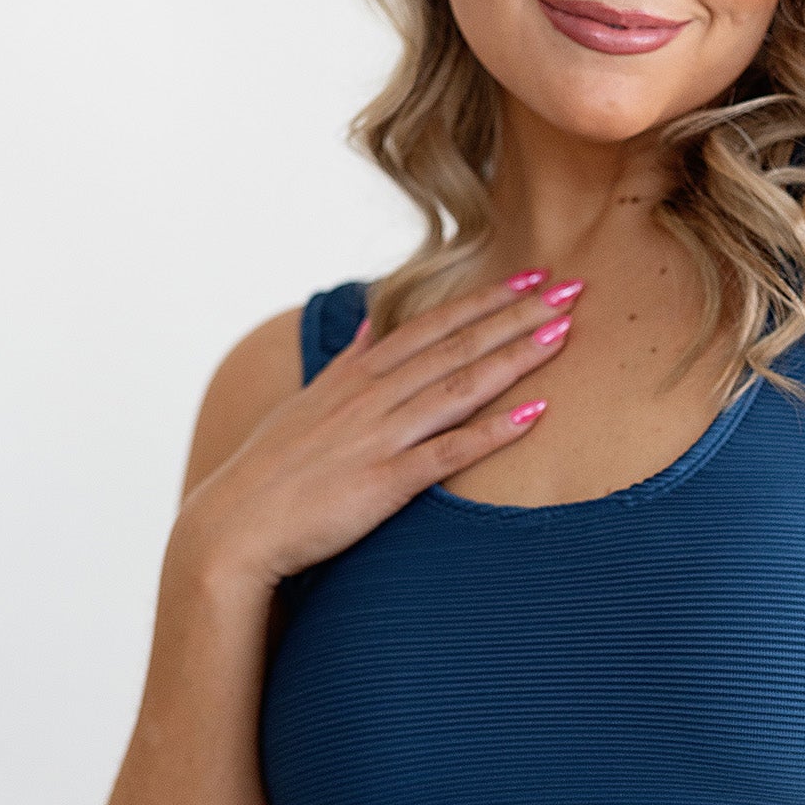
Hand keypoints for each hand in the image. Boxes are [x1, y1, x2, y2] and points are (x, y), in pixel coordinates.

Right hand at [175, 270, 579, 591]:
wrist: (233, 528)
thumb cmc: (273, 470)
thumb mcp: (308, 401)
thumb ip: (347, 361)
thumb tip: (368, 320)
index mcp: (356, 377)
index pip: (431, 325)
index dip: (484, 299)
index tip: (532, 276)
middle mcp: (371, 398)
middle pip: (455, 346)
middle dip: (516, 315)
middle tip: (571, 287)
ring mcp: (378, 437)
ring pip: (457, 387)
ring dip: (513, 357)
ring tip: (563, 332)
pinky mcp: (383, 483)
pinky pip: (447, 453)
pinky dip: (491, 433)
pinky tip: (535, 415)